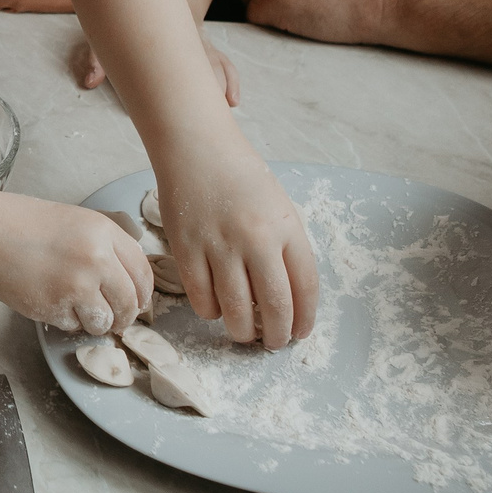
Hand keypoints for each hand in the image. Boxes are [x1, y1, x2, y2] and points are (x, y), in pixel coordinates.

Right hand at [0, 205, 151, 335]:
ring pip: (106, 321)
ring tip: (81, 311)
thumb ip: (106, 245)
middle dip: (126, 316)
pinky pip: (76, 327)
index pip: (143, 273)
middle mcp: (97, 259)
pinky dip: (68, 322)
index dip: (143, 293)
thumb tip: (128, 277)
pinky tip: (54, 303)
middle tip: (116, 319)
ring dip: (97, 323)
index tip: (138, 301)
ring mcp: (76, 285)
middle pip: (131, 302)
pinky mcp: (54, 307)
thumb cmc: (25, 223)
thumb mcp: (77, 221)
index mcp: (105, 233)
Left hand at [72, 36, 238, 104]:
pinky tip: (231, 102)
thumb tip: (90, 83)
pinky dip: (230, 81)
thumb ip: (96, 57)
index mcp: (163, 37)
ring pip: (218, 63)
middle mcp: (186, 39)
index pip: (174, 56)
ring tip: (226, 110)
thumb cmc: (126, 20)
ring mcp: (199, 43)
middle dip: (209, 86)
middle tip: (208, 115)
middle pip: (203, 61)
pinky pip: (224, 64)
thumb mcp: (103, 36)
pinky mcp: (206, 48)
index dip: (178, 78)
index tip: (178, 106)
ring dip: (223, 86)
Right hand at [161, 159, 318, 347]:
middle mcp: (255, 238)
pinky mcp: (186, 248)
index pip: (305, 287)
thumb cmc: (241, 178)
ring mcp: (219, 244)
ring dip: (242, 331)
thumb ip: (285, 249)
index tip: (299, 332)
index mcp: (286, 227)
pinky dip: (211, 311)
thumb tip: (283, 300)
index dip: (304, 318)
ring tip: (243, 333)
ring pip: (236, 309)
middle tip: (273, 343)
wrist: (196, 148)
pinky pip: (201, 297)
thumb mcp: (278, 208)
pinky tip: (216, 308)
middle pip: (274, 304)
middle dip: (276, 335)